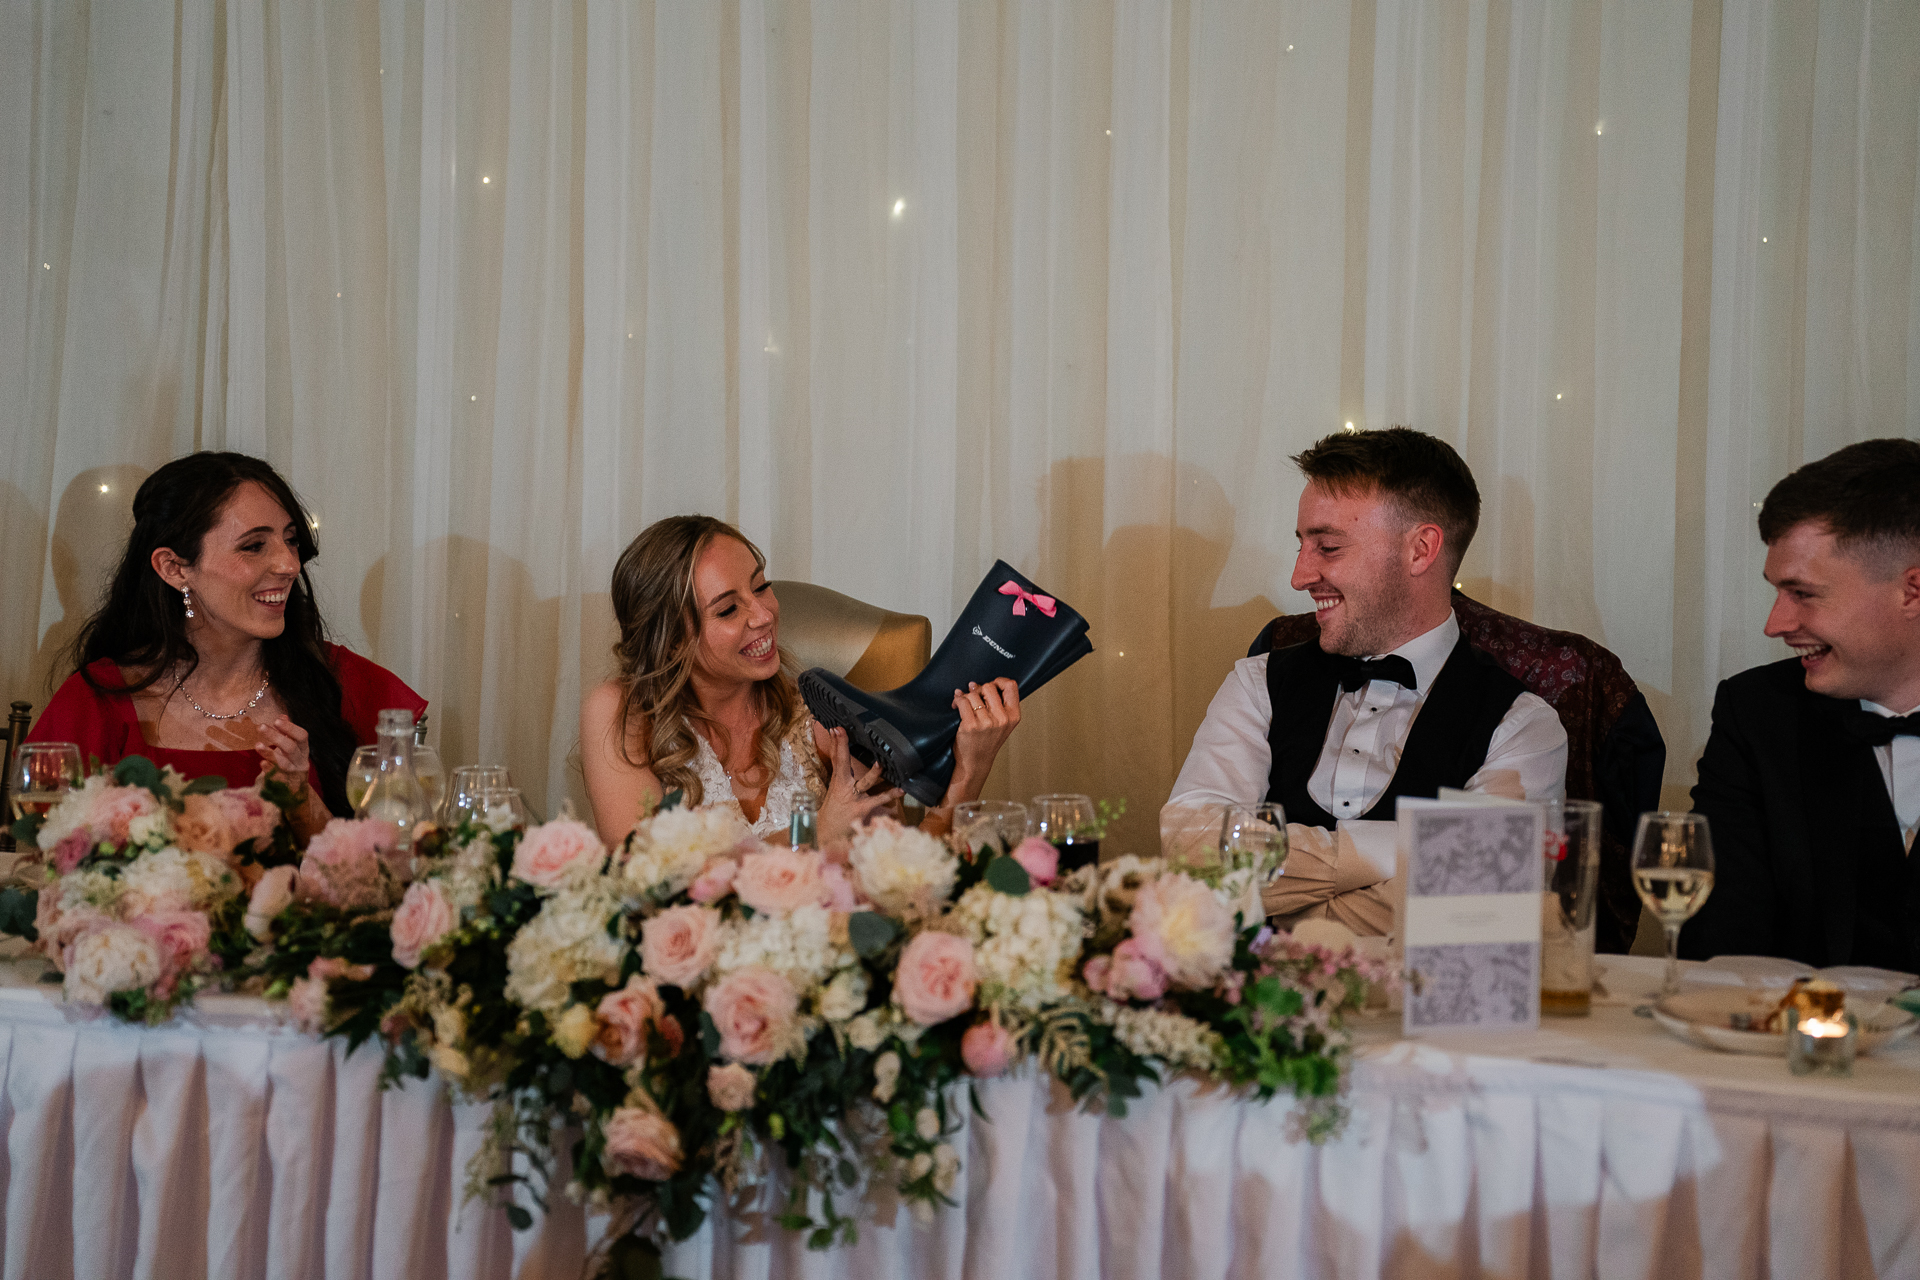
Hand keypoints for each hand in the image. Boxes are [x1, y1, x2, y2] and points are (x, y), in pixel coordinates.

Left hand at [254, 715, 312, 784]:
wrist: (295, 788)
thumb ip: (288, 732)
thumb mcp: (293, 746)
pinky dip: (268, 768)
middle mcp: (299, 761)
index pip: (302, 736)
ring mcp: (290, 772)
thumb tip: (282, 716)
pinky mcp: (281, 783)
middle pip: (290, 748)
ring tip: (257, 745)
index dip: (290, 728)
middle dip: (276, 737)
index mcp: (304, 749)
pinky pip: (274, 776)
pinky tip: (262, 763)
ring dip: (269, 753)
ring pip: (282, 763)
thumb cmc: (291, 761)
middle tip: (261, 726)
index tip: (276, 720)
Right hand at [811, 724, 900, 841]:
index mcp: (838, 780)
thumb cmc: (834, 810)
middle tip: (839, 730)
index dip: (836, 742)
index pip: (836, 758)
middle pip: (841, 762)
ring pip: (864, 782)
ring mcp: (853, 797)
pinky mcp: (862, 809)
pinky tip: (900, 790)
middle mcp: (844, 786)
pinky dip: (890, 795)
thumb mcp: (835, 790)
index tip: (835, 728)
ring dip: (873, 773)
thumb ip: (843, 775)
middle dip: (840, 746)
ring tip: (881, 763)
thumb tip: (850, 761)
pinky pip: (878, 800)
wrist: (827, 833)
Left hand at [945, 679, 1019, 801]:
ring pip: (973, 694)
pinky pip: (962, 702)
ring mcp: (986, 722)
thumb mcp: (1001, 723)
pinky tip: (956, 706)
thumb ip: (995, 703)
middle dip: (978, 690)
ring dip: (965, 697)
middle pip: (989, 687)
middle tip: (973, 698)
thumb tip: (973, 684)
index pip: (1011, 686)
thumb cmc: (987, 741)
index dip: (999, 681)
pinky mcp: (970, 725)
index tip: (991, 686)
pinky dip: (957, 701)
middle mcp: (1002, 718)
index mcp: (1013, 716)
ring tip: (963, 704)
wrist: (976, 762)